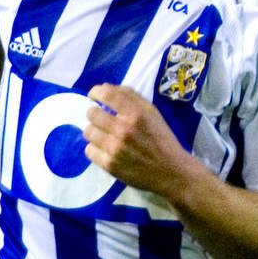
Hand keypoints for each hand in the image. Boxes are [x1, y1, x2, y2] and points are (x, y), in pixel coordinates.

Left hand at [83, 83, 200, 195]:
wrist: (170, 171)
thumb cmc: (161, 139)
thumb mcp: (153, 113)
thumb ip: (131, 97)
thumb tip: (105, 87)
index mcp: (137, 113)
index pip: (107, 94)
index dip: (96, 92)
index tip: (94, 96)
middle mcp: (124, 128)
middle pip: (92, 113)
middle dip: (95, 114)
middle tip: (102, 119)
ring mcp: (115, 147)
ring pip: (88, 132)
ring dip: (95, 132)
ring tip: (105, 136)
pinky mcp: (109, 164)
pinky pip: (89, 150)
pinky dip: (95, 149)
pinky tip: (106, 150)